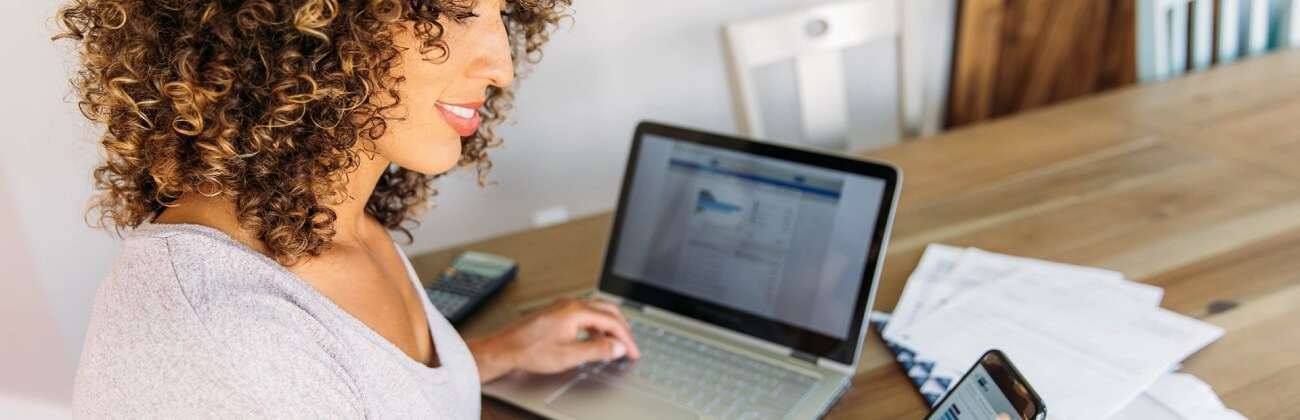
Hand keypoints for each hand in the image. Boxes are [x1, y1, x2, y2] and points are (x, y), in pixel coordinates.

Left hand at [468, 298, 640, 382]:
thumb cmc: (529, 350)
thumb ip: (597, 350)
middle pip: (609, 310)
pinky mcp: (558, 312)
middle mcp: (571, 304)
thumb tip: (617, 348)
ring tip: (616, 344)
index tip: (632, 352)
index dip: (626, 339)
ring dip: (610, 326)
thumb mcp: (569, 355)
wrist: (505, 348)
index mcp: (576, 311)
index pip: (612, 322)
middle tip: (630, 346)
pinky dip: (597, 325)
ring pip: (598, 310)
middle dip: (622, 329)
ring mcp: (564, 306)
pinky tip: (595, 338)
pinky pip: (586, 313)